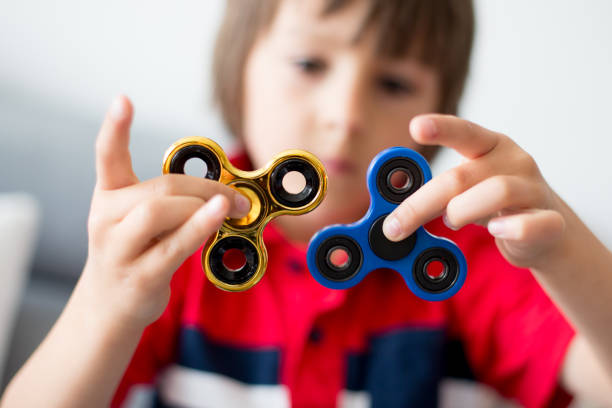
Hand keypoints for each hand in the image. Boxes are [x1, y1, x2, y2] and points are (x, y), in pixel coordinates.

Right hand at [80, 95, 250, 330]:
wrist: (108, 308)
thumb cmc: (133, 256)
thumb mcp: (139, 222)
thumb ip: (170, 202)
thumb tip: (221, 191)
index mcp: (107, 198)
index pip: (107, 157)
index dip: (114, 128)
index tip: (123, 100)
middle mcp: (105, 219)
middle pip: (159, 188)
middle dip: (206, 187)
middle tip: (238, 195)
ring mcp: (118, 249)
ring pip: (159, 211)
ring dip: (203, 205)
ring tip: (233, 208)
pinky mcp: (138, 276)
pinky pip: (173, 246)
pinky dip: (200, 227)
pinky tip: (220, 217)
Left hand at [382, 114, 565, 268]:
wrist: (546, 232)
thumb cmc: (493, 206)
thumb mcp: (466, 190)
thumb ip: (435, 192)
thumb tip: (392, 212)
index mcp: (490, 146)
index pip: (464, 132)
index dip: (440, 128)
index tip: (416, 127)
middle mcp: (514, 161)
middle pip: (462, 176)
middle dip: (421, 203)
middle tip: (395, 226)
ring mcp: (534, 190)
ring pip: (497, 192)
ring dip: (461, 211)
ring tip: (452, 222)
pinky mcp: (550, 221)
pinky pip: (533, 224)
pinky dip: (512, 228)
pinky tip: (496, 230)